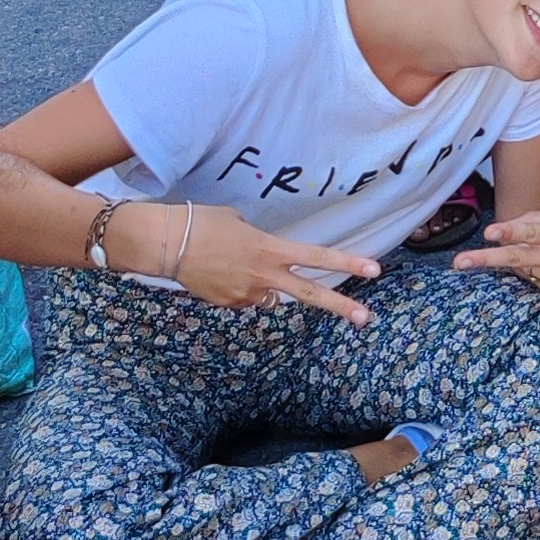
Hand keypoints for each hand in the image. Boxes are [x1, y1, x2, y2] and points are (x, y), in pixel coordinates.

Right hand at [138, 205, 380, 323]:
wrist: (166, 244)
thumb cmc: (201, 222)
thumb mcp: (239, 222)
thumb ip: (260, 242)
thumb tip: (264, 259)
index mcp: (270, 249)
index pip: (317, 257)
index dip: (347, 263)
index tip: (374, 269)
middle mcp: (264, 275)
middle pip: (310, 294)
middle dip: (340, 306)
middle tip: (365, 317)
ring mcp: (247, 294)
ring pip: (268, 294)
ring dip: (261, 283)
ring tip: (228, 262)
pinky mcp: (229, 305)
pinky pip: (244, 298)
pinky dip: (237, 287)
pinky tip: (217, 273)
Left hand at [453, 207, 539, 305]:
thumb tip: (510, 225)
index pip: (533, 232)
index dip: (511, 232)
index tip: (491, 232)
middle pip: (516, 258)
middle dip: (486, 260)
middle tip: (460, 262)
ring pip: (522, 269)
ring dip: (517, 260)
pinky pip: (534, 280)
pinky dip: (534, 270)